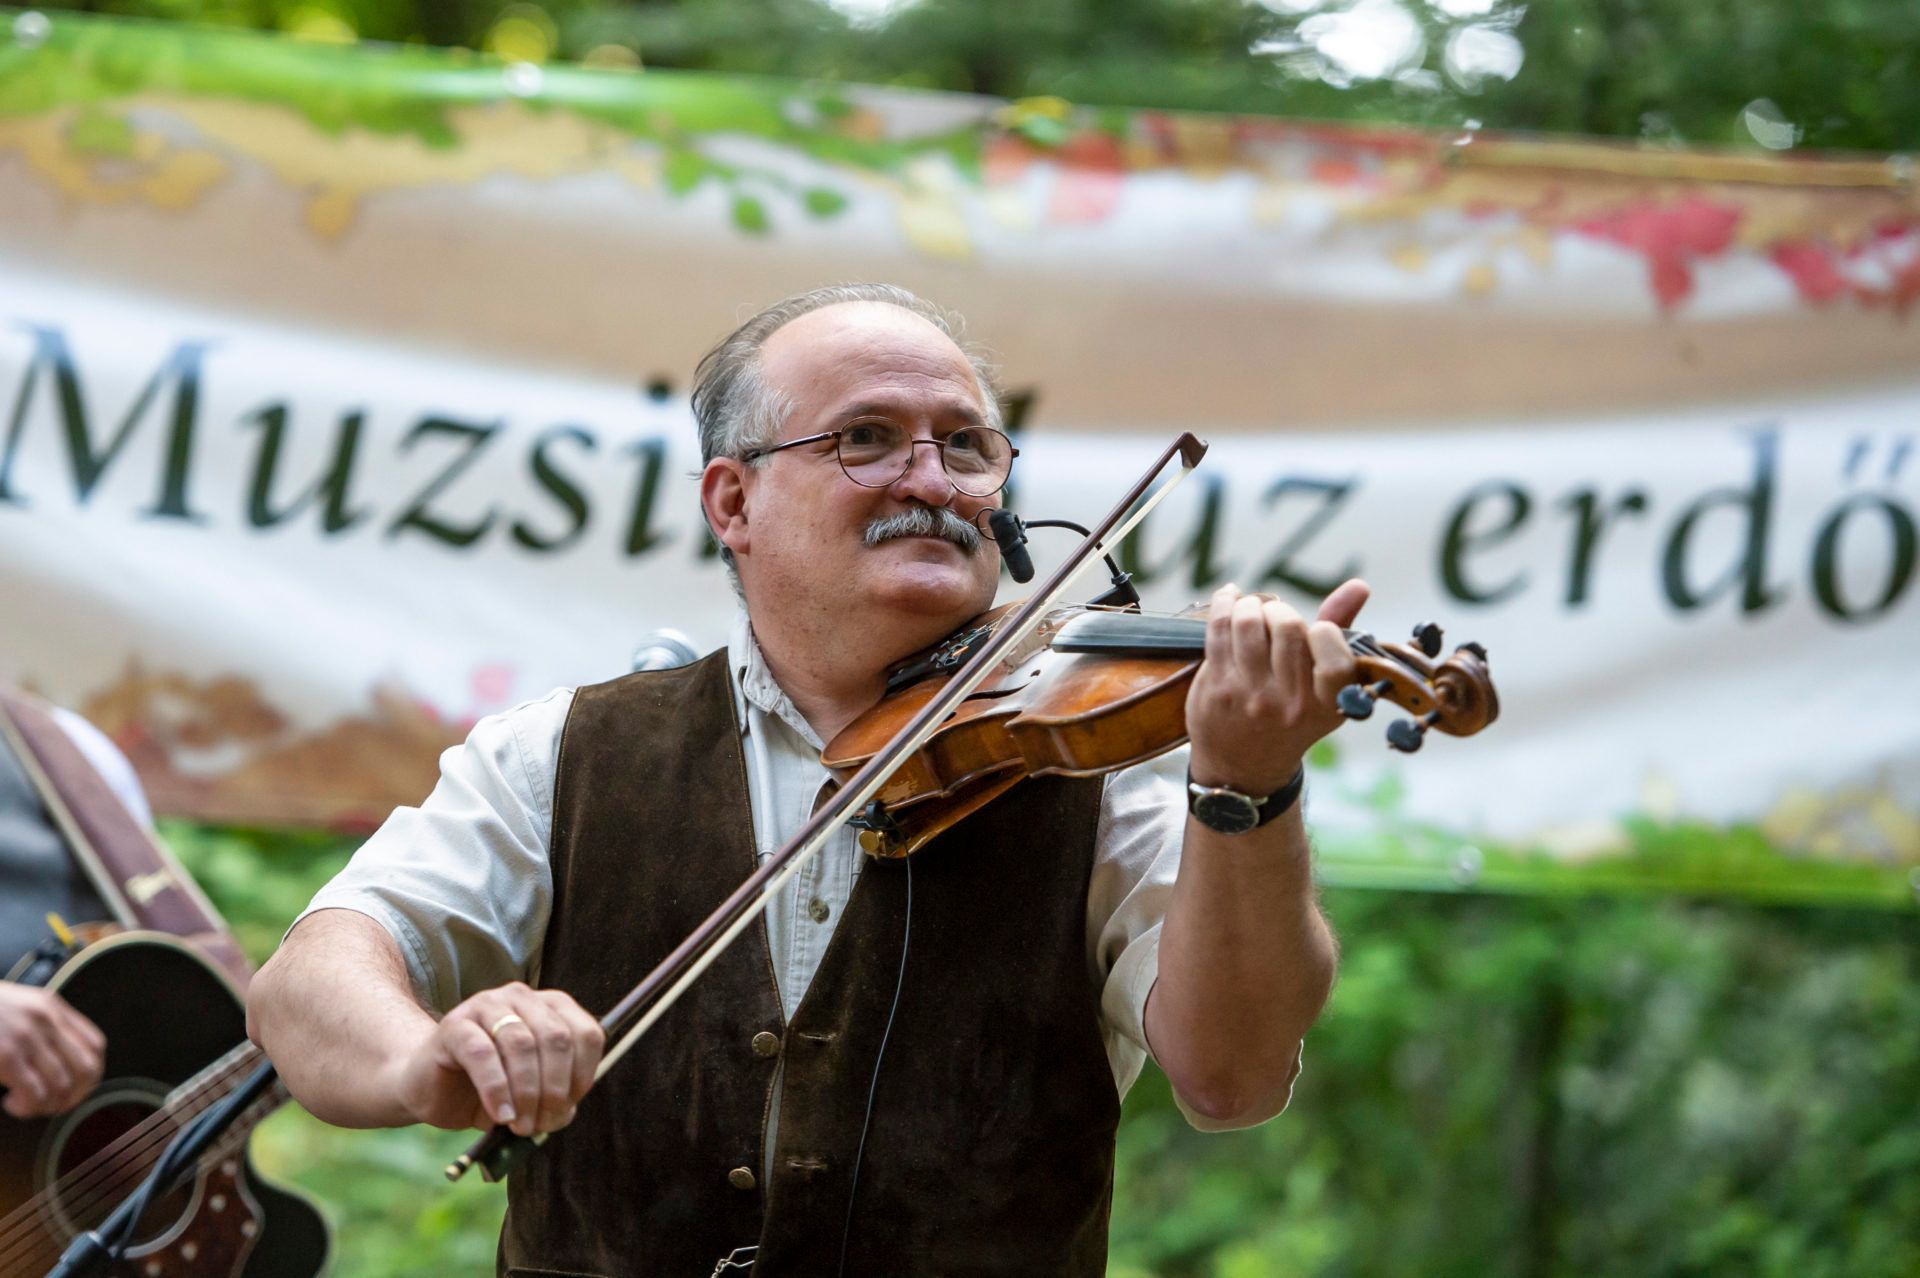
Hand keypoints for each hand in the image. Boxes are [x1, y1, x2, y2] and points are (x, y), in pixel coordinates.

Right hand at [0, 983, 105, 1117]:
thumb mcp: (17, 1006)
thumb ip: (41, 1026)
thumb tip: (63, 1066)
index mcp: (51, 1006)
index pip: (95, 1046)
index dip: (89, 1076)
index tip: (70, 1089)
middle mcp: (45, 1019)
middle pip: (87, 1069)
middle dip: (73, 1096)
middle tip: (49, 1104)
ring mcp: (26, 1037)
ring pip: (62, 1086)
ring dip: (46, 1105)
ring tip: (23, 1103)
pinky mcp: (6, 1056)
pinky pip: (35, 1094)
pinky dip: (27, 1106)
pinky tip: (9, 1101)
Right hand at [392, 982, 604, 1136]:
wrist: (432, 1087)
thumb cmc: (488, 1089)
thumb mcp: (531, 1095)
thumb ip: (553, 1098)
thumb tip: (564, 1111)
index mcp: (551, 1008)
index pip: (586, 1033)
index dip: (582, 1075)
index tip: (568, 1107)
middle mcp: (522, 998)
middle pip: (556, 1038)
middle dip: (554, 1089)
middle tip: (543, 1125)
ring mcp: (487, 1005)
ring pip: (521, 1044)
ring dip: (526, 1092)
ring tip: (521, 1125)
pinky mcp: (455, 1025)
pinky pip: (482, 1055)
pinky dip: (496, 1090)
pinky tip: (500, 1115)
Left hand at [1185, 579, 1369, 794]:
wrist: (1242, 766)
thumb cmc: (1290, 715)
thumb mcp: (1324, 687)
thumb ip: (1341, 631)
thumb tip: (1359, 585)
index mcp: (1328, 706)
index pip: (1335, 660)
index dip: (1325, 633)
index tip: (1317, 629)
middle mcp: (1290, 705)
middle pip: (1288, 628)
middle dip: (1281, 612)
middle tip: (1275, 618)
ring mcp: (1251, 696)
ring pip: (1250, 623)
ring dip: (1251, 605)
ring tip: (1253, 610)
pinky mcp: (1218, 686)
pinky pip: (1219, 628)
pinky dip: (1224, 603)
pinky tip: (1230, 597)